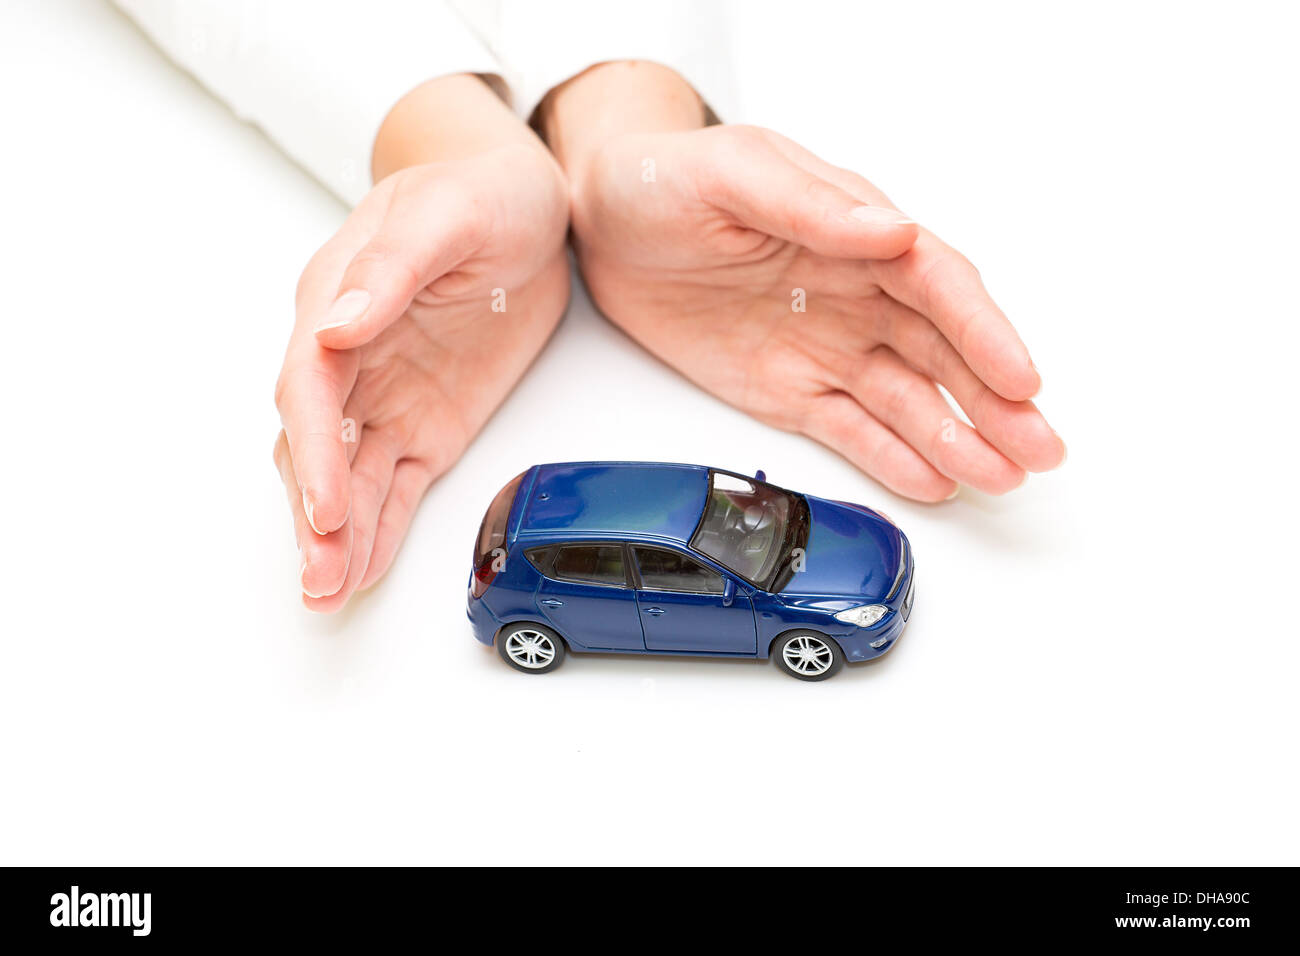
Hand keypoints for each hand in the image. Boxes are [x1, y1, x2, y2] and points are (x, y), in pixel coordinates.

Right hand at [274, 78, 568, 610]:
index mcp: (337, 301)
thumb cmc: (480, 193)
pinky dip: (378, 528)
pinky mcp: (425, 425)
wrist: (524, 209)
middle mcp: (350, 359)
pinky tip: (361, 571)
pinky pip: (394, 483)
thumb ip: (390, 268)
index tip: (325, 504)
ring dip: (337, 537)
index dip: (313, 450)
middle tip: (320, 577)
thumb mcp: (446, 213)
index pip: (309, 385)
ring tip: (328, 594)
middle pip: (316, 446)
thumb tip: (335, 322)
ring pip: (348, 477)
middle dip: (314, 514)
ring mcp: (386, 397)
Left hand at [543, 63, 1064, 500]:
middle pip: (941, 352)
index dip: (984, 333)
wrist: (602, 224)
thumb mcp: (733, 174)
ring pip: (906, 399)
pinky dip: (891, 457)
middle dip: (994, 401)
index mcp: (854, 231)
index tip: (1020, 377)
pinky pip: (849, 428)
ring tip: (1002, 478)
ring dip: (956, 438)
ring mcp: (826, 345)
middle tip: (1041, 448)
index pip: (938, 285)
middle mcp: (855, 293)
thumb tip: (889, 231)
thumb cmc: (666, 180)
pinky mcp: (788, 390)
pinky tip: (935, 481)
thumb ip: (809, 206)